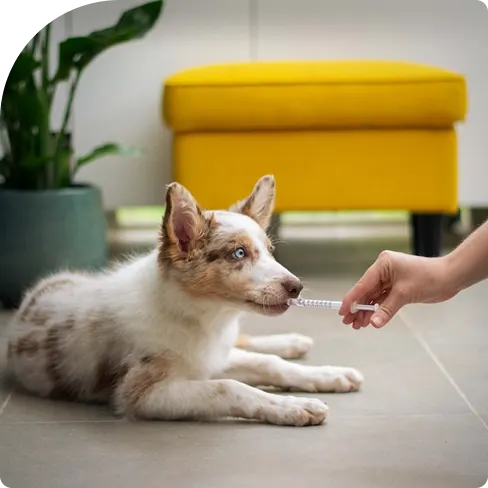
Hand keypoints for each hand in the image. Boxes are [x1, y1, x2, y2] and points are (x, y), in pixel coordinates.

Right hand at [339, 251, 455, 328]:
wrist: (450, 277)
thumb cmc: (429, 277)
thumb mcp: (404, 294)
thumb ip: (387, 309)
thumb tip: (374, 323)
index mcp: (382, 264)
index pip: (362, 284)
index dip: (351, 299)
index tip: (342, 311)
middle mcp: (384, 270)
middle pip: (366, 292)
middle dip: (358, 308)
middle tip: (348, 322)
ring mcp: (390, 278)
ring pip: (373, 297)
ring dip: (367, 311)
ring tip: (358, 325)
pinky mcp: (397, 287)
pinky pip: (383, 300)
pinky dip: (377, 310)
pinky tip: (371, 320)